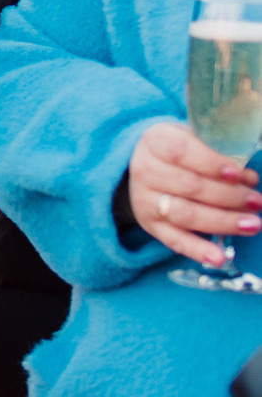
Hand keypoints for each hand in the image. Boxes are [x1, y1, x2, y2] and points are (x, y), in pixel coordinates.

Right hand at [127, 121, 261, 266]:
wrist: (147, 166)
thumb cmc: (180, 152)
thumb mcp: (193, 139)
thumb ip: (219, 153)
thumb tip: (248, 178)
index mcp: (155, 141)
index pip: (180, 151)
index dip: (210, 163)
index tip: (237, 174)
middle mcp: (145, 170)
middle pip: (189, 185)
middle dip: (229, 196)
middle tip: (257, 201)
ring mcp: (146, 200)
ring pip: (185, 214)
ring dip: (222, 221)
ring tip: (252, 224)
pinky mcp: (150, 224)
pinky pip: (174, 240)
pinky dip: (198, 250)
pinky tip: (219, 258)